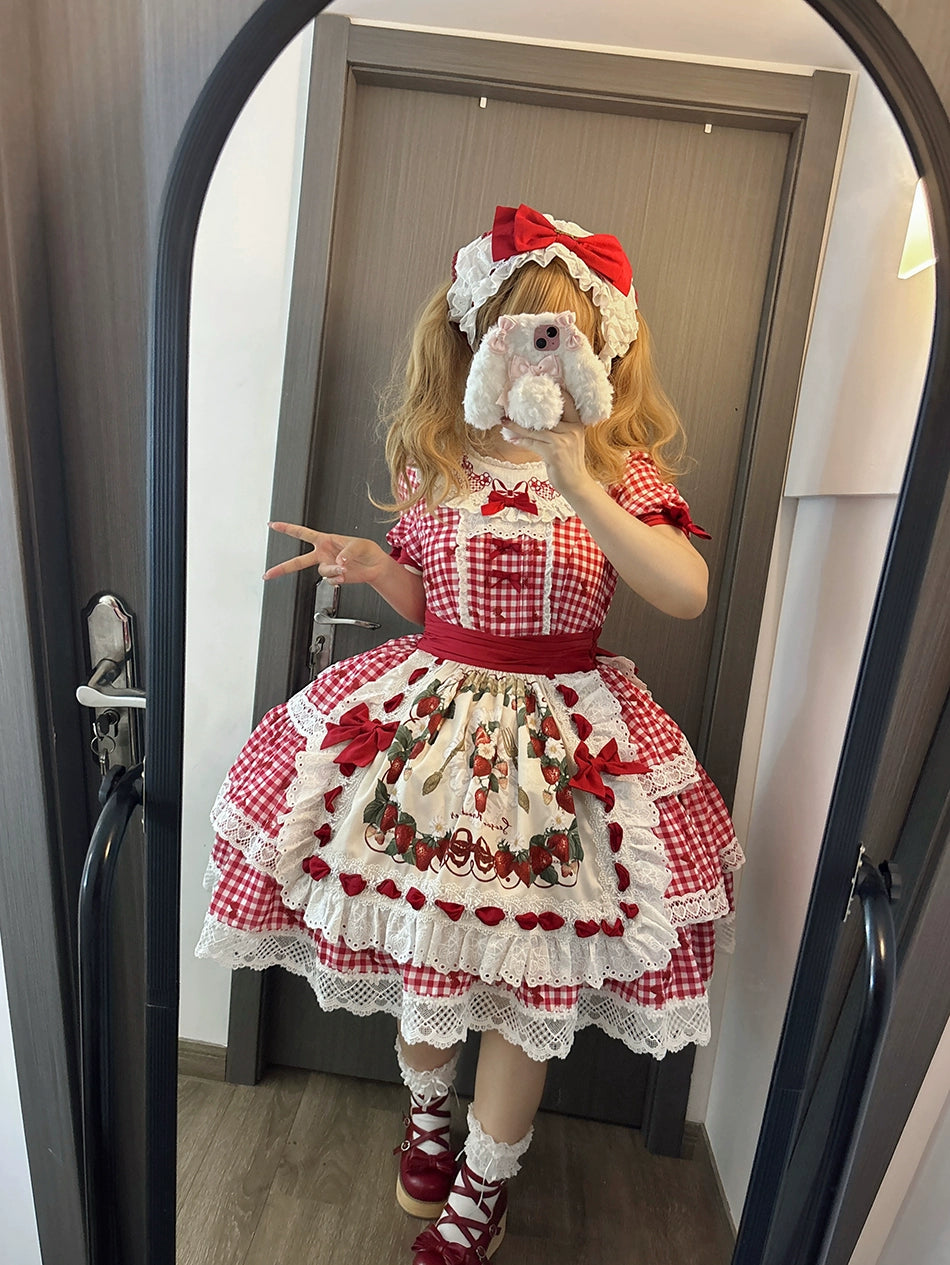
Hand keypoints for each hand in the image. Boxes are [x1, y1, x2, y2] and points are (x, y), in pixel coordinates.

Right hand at [263, 522, 384, 583]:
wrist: (375, 566)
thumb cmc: (367, 550)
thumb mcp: (358, 544)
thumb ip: (347, 551)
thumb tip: (338, 562)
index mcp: (325, 540)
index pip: (302, 533)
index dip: (286, 528)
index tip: (272, 525)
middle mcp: (323, 554)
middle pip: (297, 561)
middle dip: (281, 568)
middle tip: (268, 574)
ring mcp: (328, 566)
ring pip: (322, 571)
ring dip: (332, 570)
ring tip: (344, 568)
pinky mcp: (334, 577)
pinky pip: (330, 580)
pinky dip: (338, 578)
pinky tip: (344, 575)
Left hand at [501, 392, 595, 500]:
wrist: (576, 484)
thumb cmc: (569, 462)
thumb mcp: (570, 440)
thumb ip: (559, 428)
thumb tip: (536, 419)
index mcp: (577, 424)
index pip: (567, 401)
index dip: (554, 390)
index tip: (538, 382)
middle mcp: (572, 429)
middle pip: (547, 413)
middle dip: (528, 407)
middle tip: (512, 401)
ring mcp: (563, 441)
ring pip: (535, 429)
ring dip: (517, 425)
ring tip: (505, 421)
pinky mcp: (553, 452)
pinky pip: (532, 442)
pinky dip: (520, 440)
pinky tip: (511, 438)